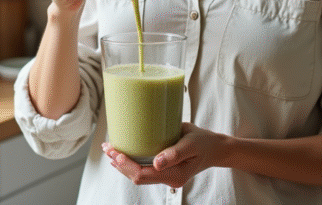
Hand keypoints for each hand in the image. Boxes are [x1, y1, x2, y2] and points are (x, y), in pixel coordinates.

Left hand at [102, 123, 224, 187]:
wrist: (214, 148)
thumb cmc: (204, 143)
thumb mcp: (192, 144)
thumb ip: (175, 153)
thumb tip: (156, 163)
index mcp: (174, 175)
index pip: (143, 175)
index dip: (127, 165)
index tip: (116, 152)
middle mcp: (167, 178)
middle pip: (137, 177)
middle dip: (120, 163)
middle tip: (107, 148)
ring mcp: (165, 175)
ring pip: (138, 174)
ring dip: (122, 163)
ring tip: (110, 149)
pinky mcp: (163, 169)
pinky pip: (143, 168)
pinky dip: (131, 161)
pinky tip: (122, 153)